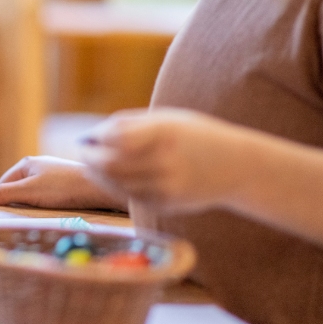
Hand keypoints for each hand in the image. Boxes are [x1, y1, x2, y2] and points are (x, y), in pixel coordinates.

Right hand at [0, 155, 126, 210]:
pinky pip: (47, 194)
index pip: (3, 184)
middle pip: (17, 187)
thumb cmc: (63, 189)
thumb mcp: (29, 193)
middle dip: (18, 203)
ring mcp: (52, 172)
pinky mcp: (65, 181)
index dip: (1, 200)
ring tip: (40, 214)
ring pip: (33, 192)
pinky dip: (46, 203)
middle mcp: (38, 164)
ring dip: (33, 204)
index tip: (2, 216)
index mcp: (25, 163)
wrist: (99, 188)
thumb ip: (5, 194)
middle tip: (23, 217)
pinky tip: (53, 210)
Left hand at [79, 108, 245, 212]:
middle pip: (109, 164)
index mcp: (165, 133)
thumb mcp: (167, 118)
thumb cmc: (195, 136)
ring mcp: (167, 186)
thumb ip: (129, 124)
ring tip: (93, 164)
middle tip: (84, 152)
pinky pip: (130, 196)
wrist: (238, 167)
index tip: (90, 137)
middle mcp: (166, 161)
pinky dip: (114, 187)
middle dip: (90, 158)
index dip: (96, 138)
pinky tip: (111, 178)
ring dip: (97, 174)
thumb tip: (92, 136)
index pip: (115, 137)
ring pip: (115, 183)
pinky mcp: (167, 204)